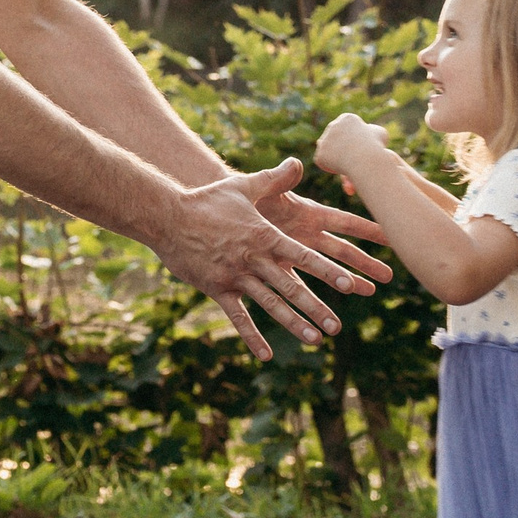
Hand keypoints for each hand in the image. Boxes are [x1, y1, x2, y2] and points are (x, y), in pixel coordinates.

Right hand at [156, 160, 378, 360]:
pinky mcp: (217, 289)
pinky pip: (238, 317)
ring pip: (270, 304)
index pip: (304, 257)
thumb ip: (274, 180)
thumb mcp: (243, 186)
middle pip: (291, 287)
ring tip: (314, 340)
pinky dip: (252, 336)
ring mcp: (235, 277)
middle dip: (316, 307)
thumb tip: (299, 163)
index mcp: (265, 236)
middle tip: (336, 326)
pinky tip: (265, 355)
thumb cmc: (207, 201)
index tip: (350, 285)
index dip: (328, 272)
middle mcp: (254, 260)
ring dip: (293, 324)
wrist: (167, 217)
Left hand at [313, 112, 388, 178]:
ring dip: (335, 156)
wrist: (365, 160)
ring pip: (328, 149)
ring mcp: (325, 139)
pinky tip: (341, 167)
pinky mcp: (320, 154)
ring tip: (347, 162)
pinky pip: (324, 161)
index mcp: (347, 118)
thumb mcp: (380, 134)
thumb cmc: (375, 147)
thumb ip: (372, 130)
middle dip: (341, 147)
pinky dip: (331, 166)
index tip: (360, 147)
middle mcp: (333, 125)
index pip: (346, 128)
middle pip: (335, 137)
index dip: (353, 140)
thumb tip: (367, 129)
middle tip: (352, 157)